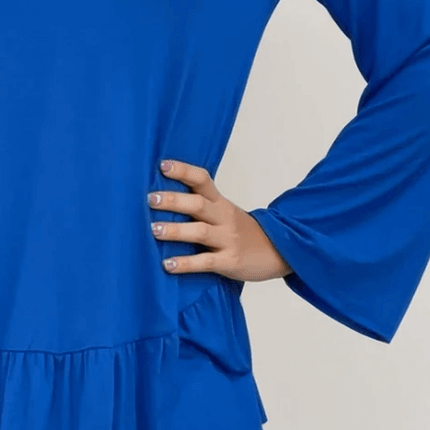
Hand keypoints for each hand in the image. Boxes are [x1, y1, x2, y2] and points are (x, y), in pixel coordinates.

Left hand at [147, 159, 292, 280]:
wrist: (278, 251)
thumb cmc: (243, 232)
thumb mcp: (225, 213)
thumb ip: (201, 206)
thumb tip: (162, 199)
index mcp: (221, 203)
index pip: (203, 180)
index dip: (183, 171)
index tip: (163, 165)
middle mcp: (224, 217)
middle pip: (198, 204)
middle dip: (174, 201)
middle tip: (151, 199)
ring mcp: (228, 239)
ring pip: (200, 232)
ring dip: (176, 231)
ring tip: (154, 230)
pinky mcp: (230, 262)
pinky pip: (206, 262)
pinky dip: (186, 264)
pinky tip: (168, 264)